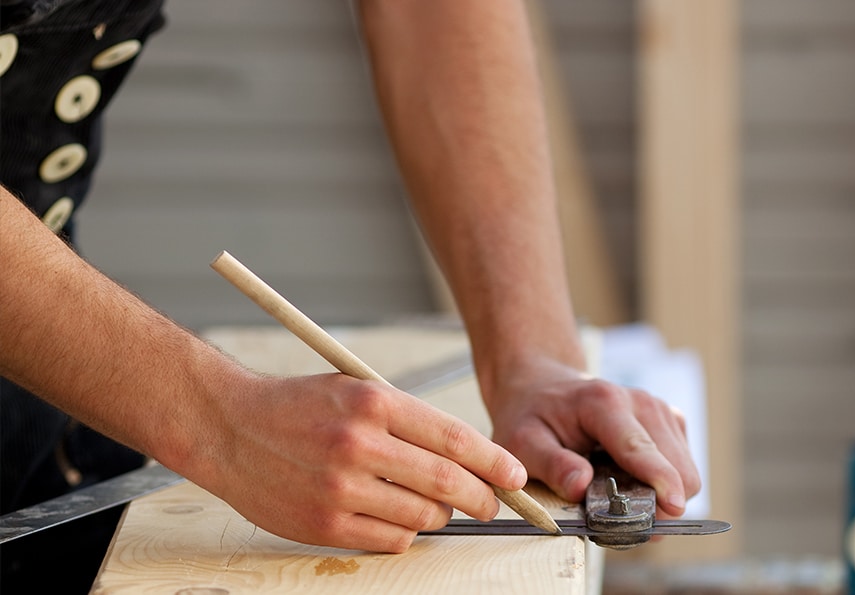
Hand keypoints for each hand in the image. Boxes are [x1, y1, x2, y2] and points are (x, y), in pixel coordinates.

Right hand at [183, 372, 526, 552]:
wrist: (228, 427)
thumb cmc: (299, 406)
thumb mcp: (356, 389)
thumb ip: (408, 419)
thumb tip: (467, 456)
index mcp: (373, 403)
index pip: (454, 437)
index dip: (493, 461)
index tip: (514, 474)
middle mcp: (358, 444)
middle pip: (446, 482)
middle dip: (483, 497)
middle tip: (493, 502)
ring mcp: (340, 488)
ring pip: (423, 516)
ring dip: (443, 516)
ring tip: (440, 507)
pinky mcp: (324, 524)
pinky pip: (391, 540)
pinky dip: (408, 533)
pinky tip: (400, 517)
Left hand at [482, 357, 699, 516]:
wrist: (546, 387)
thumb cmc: (533, 416)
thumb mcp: (523, 442)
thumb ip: (552, 465)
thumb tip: (581, 488)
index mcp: (604, 402)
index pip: (639, 447)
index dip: (659, 479)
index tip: (673, 507)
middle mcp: (641, 403)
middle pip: (676, 467)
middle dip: (656, 503)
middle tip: (619, 519)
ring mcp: (661, 411)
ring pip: (686, 473)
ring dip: (659, 497)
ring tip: (618, 497)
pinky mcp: (671, 422)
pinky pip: (683, 469)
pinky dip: (663, 486)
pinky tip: (630, 482)